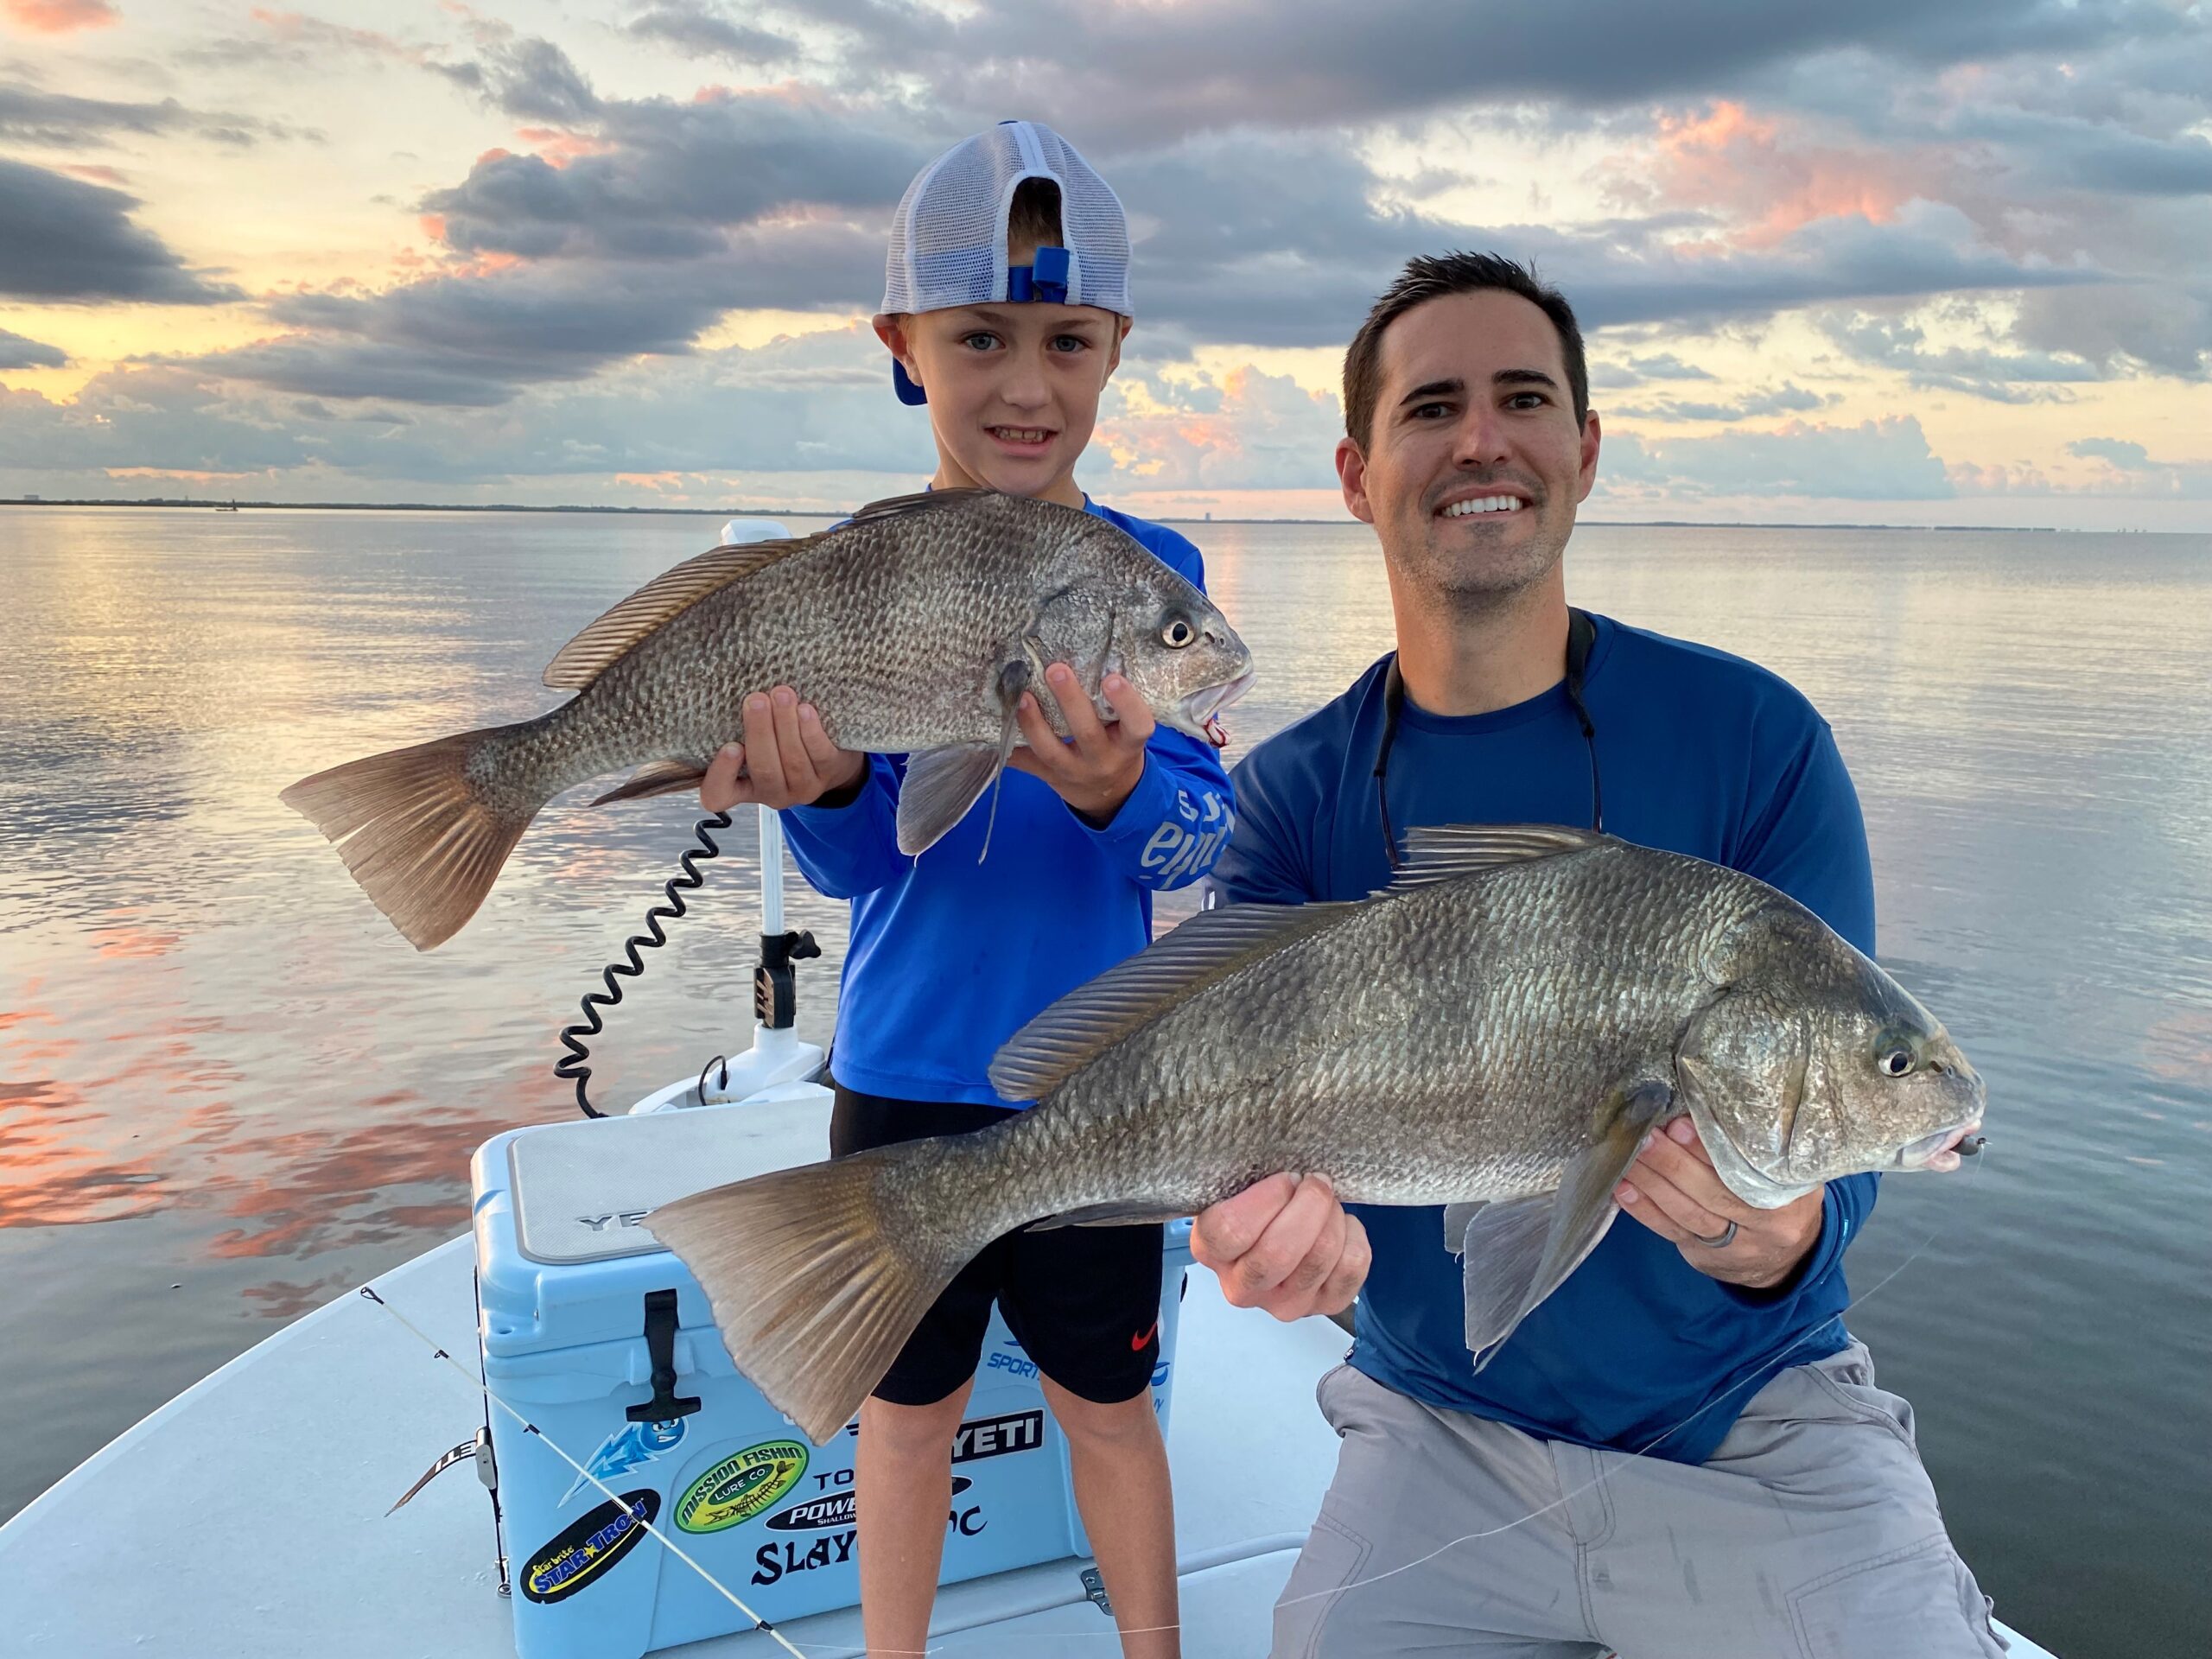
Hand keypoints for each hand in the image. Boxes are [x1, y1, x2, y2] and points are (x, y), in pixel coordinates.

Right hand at [699, 686, 866, 811]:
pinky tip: (805, 710)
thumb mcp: (756, 742)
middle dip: (760, 732)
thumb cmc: (781, 743)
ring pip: (793, 760)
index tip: (730, 746)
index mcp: (744, 788)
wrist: (832, 757)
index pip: (719, 794)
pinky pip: (820, 754)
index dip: (721, 775)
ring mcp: (803, 788)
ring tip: (781, 695)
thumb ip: (742, 729)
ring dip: (785, 724)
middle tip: (756, 700)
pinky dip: (810, 731)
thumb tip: (738, 698)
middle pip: (763, 769)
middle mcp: (773, 794)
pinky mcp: (830, 774)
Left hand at [1006, 664, 1152, 825]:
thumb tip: (1089, 653)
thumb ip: (1115, 706)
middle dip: (1071, 701)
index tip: (1112, 678)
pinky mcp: (1048, 777)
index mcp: (1128, 745)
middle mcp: (1102, 760)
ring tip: (1021, 696)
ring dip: (1033, 723)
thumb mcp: (1127, 731)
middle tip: (1055, 669)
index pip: (1138, 725)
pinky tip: (992, 727)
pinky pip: (1025, 763)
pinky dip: (1008, 746)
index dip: (1126, 703)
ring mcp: (1073, 772)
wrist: (1110, 795)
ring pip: (1051, 751)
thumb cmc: (1118, 746)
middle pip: (1087, 734)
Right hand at [1191, 1173, 1369, 1320]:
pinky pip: (1350, 1267)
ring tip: (1327, 1201)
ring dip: (1331, 1216)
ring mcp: (1284, 1304)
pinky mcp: (1324, 1305)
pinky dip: (1353, 1235)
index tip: (1286, 1178)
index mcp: (1211, 1251)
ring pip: (1319, 1257)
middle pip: (1277, 1252)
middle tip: (1315, 1181)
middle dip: (1308, 1205)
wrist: (1280, 1234)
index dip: (1266, 1197)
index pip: (1231, 1230)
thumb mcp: (1239, 1187)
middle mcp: (1242, 1287)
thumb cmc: (1259, 1204)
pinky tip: (1341, 1225)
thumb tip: (1290, 1173)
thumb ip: (1250, 1180)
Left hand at [1616, 1117, 1823, 1289]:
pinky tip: (1623, 1188)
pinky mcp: (1704, 1256)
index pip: (1744, 1173)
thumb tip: (1710, 1107)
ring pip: (1686, 1213)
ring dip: (1651, 1182)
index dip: (1708, 1149)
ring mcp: (1731, 1246)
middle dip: (1672, 1163)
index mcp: (1787, 1200)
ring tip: (1629, 1155)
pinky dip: (1644, 1209)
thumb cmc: (1785, 1200)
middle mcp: (1761, 1227)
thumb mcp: (1793, 1175)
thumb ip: (1763, 1148)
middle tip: (1645, 1135)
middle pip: (1711, 1194)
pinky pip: (1670, 1231)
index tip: (1679, 1124)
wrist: (1789, 1260)